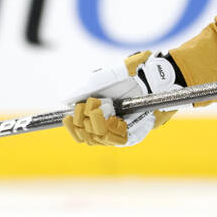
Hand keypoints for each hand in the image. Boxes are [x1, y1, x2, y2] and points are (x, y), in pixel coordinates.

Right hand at [62, 51, 181, 145]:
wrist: (152, 77)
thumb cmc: (129, 74)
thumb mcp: (103, 77)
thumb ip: (84, 87)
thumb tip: (64, 100)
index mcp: (96, 113)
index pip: (77, 130)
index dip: (71, 126)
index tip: (69, 116)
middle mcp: (106, 125)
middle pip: (85, 137)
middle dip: (83, 120)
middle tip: (93, 103)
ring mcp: (118, 131)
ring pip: (97, 139)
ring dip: (96, 123)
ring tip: (102, 107)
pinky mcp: (132, 136)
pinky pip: (115, 141)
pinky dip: (110, 130)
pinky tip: (112, 118)